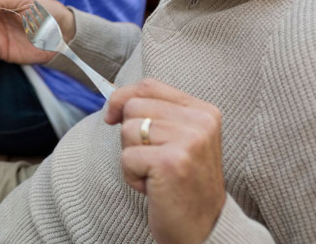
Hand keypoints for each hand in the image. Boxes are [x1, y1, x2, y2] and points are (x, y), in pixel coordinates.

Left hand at [104, 79, 226, 243]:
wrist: (202, 229)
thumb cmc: (183, 184)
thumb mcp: (180, 140)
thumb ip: (157, 113)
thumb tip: (114, 100)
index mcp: (204, 112)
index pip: (149, 85)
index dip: (122, 97)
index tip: (112, 116)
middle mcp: (200, 122)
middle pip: (133, 107)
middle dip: (130, 135)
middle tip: (153, 160)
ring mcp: (188, 141)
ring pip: (127, 131)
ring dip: (132, 158)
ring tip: (155, 175)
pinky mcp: (171, 162)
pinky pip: (126, 158)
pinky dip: (132, 176)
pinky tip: (153, 188)